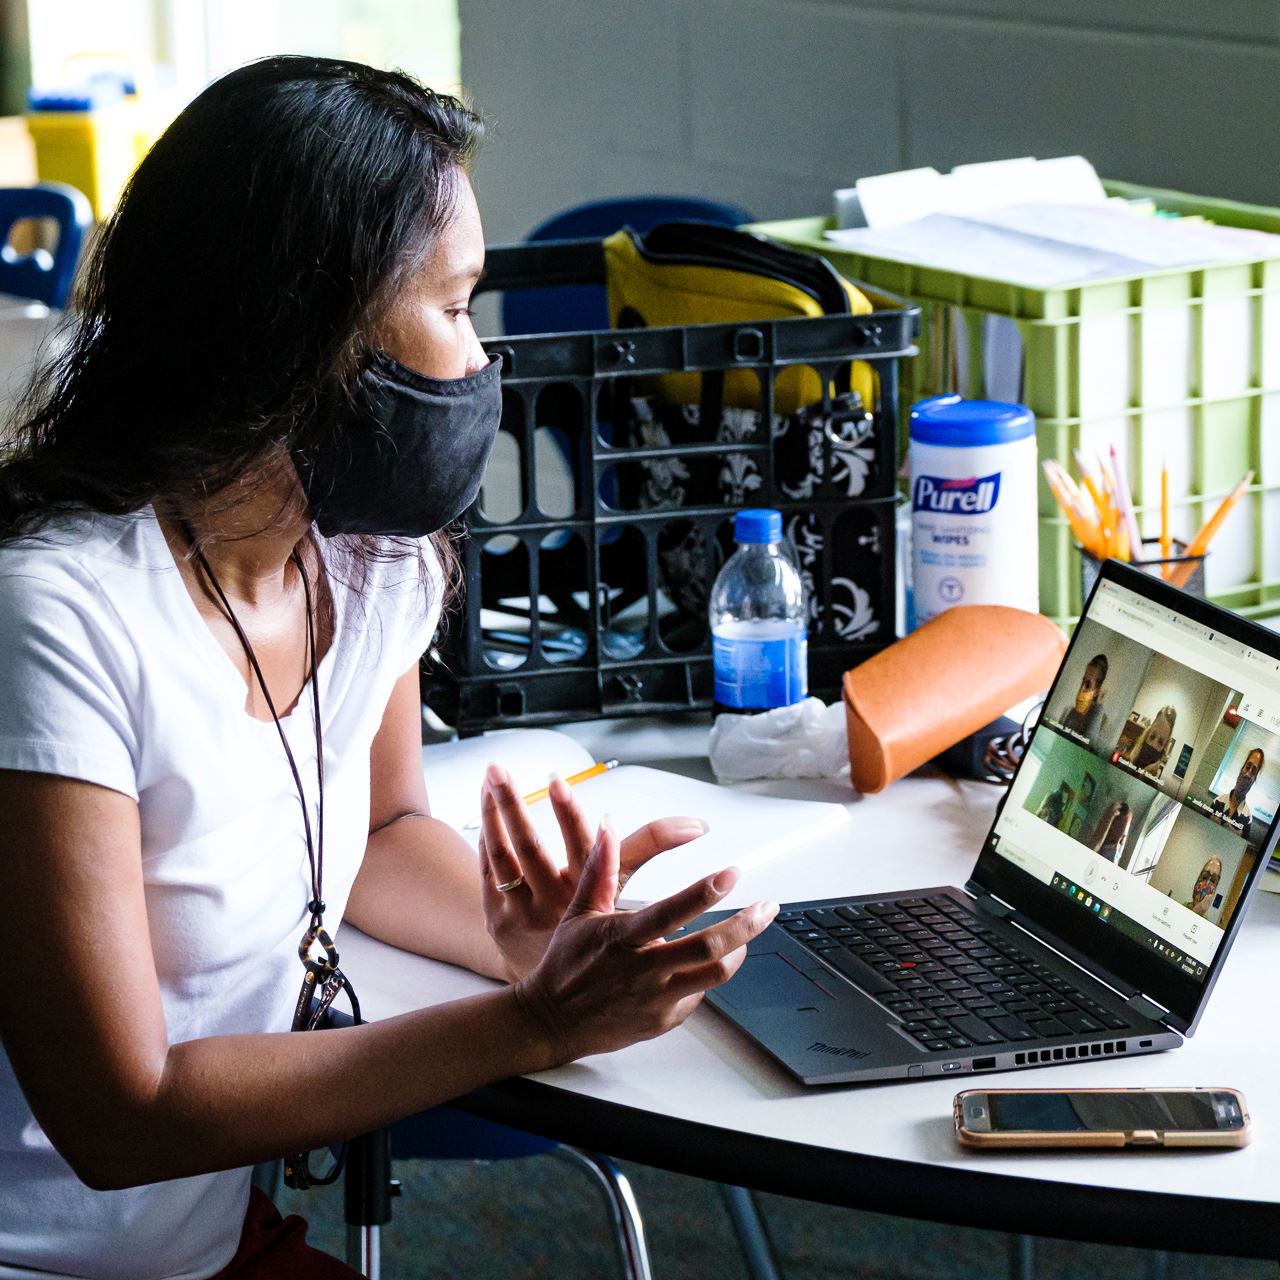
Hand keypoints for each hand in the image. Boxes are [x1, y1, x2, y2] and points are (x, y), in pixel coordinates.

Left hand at [477, 763, 705, 979]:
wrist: (556, 1011)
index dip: (573, 816)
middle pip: (532, 847)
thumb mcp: (634, 906)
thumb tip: (697, 825)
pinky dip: (486, 832)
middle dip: (519, 807)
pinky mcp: (496, 916)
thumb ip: (656, 856)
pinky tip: (484, 798)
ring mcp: (521, 911)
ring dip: (499, 810)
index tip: (561, 782)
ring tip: (494, 771)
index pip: (587, 852)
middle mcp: (554, 903)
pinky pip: (486, 868)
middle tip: (512, 772)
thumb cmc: (604, 948)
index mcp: (589, 899)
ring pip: (505, 853)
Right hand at [513, 816, 776, 1064]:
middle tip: (767, 907)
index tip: (730, 874)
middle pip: (707, 948)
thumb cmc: (565, 963)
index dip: (703, 892)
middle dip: (744, 925)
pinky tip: (708, 961)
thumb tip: (608, 826)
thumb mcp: (579, 911)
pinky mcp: (663, 1020)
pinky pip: (698, 995)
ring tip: (748, 932)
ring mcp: (655, 999)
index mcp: (621, 938)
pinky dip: (709, 975)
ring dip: (739, 951)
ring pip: (713, 975)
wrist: (550, 1022)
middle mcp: (642, 970)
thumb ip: (600, 868)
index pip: (670, 912)